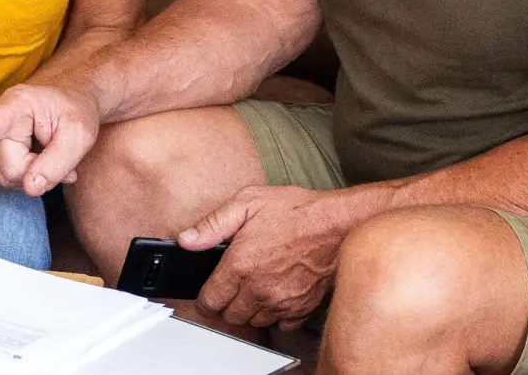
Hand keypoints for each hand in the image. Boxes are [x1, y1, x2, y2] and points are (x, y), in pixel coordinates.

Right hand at [0, 82, 96, 195]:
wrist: (75, 102)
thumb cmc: (78, 111)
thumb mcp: (79, 135)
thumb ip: (57, 164)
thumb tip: (30, 188)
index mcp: (16, 106)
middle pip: (8, 167)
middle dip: (36, 170)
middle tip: (63, 156)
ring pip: (9, 177)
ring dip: (35, 175)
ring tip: (53, 154)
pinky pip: (10, 179)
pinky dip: (32, 177)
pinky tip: (47, 163)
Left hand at [181, 185, 346, 329]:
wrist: (339, 224)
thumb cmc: (297, 211)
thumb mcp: (247, 203)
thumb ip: (213, 224)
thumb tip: (187, 239)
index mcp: (240, 265)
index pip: (210, 301)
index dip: (204, 299)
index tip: (207, 294)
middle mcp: (259, 289)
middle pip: (230, 316)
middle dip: (226, 304)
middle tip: (232, 286)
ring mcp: (281, 302)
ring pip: (254, 321)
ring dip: (250, 309)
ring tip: (255, 287)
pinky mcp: (301, 308)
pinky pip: (281, 324)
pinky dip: (276, 314)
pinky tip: (276, 294)